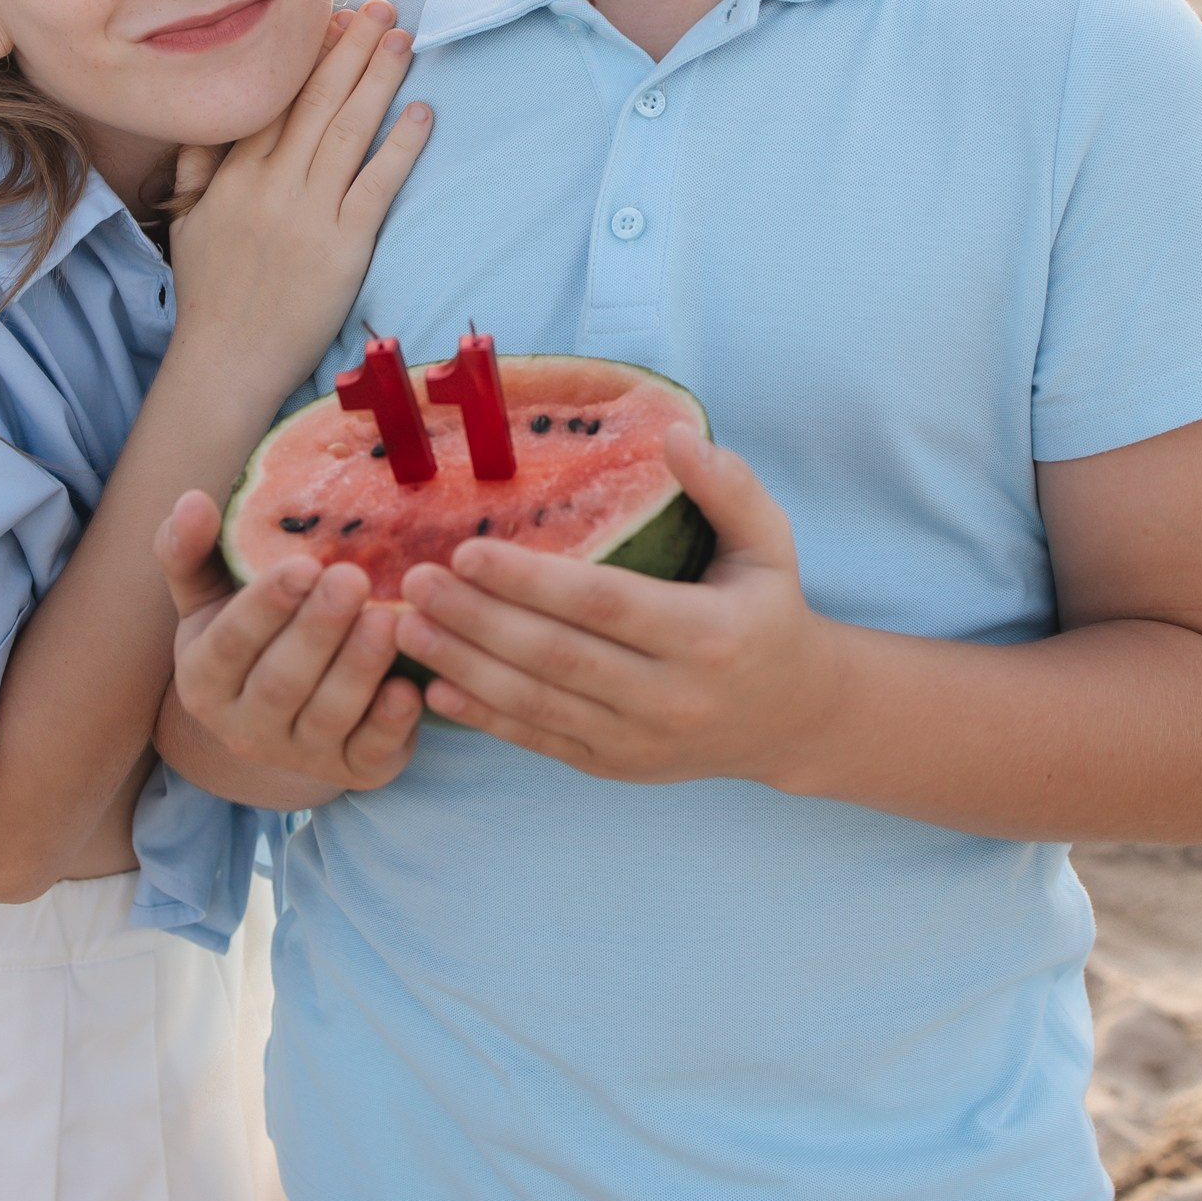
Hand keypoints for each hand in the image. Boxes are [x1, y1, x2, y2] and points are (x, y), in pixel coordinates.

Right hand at [153, 490, 421, 799]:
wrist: (286, 713)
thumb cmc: (251, 632)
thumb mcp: (210, 595)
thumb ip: (192, 551)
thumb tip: (189, 500)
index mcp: (205, 680)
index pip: (230, 645)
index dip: (265, 607)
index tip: (303, 565)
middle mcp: (245, 727)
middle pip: (281, 683)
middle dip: (318, 630)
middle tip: (354, 578)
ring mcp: (301, 755)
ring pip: (329, 716)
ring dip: (359, 669)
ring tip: (388, 619)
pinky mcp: (355, 771)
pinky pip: (372, 754)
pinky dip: (392, 723)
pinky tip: (412, 686)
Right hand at [167, 0, 431, 396]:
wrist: (225, 361)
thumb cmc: (209, 296)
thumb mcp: (187, 223)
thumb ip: (197, 168)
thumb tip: (205, 120)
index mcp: (234, 174)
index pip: (274, 97)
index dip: (306, 53)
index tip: (331, 16)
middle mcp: (271, 184)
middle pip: (317, 100)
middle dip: (352, 48)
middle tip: (384, 8)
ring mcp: (308, 213)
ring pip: (348, 130)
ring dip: (379, 79)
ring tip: (405, 39)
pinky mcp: (343, 247)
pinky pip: (377, 184)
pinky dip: (401, 145)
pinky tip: (422, 111)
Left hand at [390, 423, 828, 784]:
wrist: (792, 719)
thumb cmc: (769, 613)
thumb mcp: (769, 544)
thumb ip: (728, 487)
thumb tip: (676, 433)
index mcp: (707, 634)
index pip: (604, 605)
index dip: (531, 582)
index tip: (469, 551)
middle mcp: (671, 695)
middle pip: (556, 658)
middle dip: (478, 620)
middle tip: (417, 582)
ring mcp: (639, 741)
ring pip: (538, 705)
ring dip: (466, 667)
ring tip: (409, 628)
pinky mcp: (615, 767)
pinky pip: (540, 742)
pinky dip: (485, 718)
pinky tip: (436, 687)